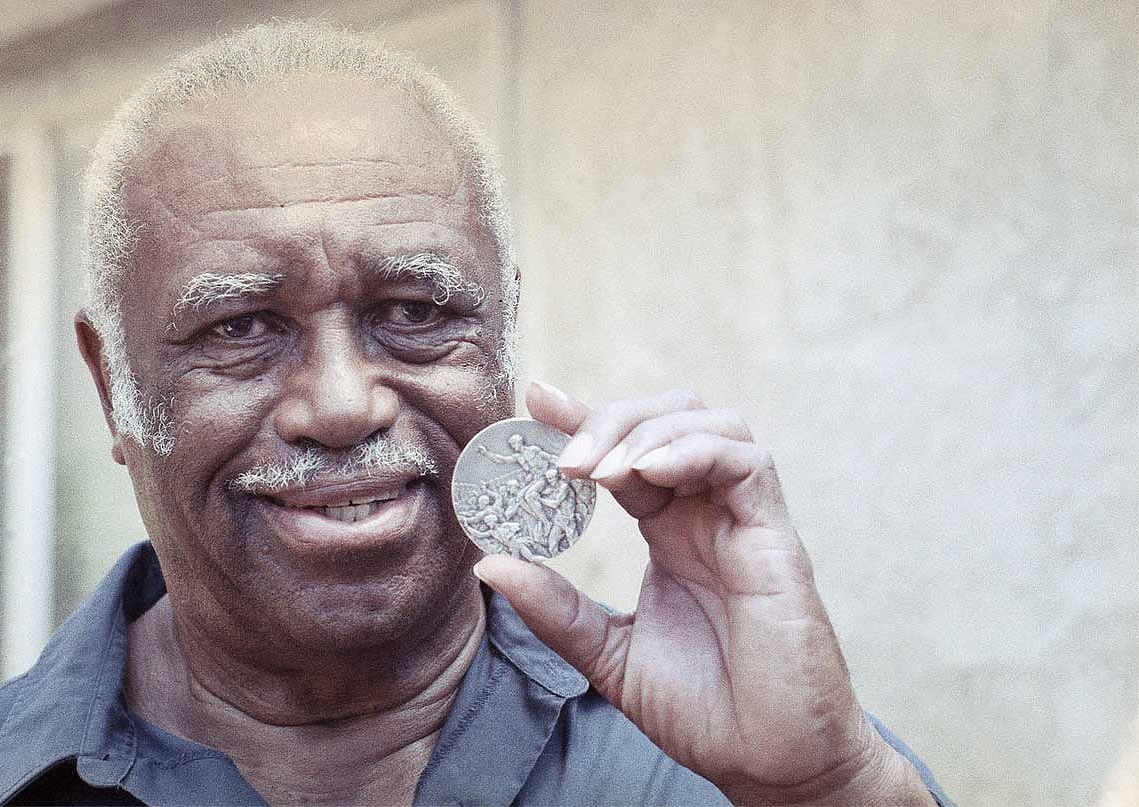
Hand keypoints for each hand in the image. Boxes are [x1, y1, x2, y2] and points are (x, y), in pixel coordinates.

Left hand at [473, 382, 933, 805]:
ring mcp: (744, 522)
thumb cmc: (704, 710)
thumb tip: (487, 564)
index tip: (534, 399)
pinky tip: (648, 473)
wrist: (768, 766)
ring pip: (711, 424)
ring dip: (647, 430)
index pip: (626, 451)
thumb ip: (555, 608)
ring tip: (597, 471)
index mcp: (672, 531)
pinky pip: (747, 463)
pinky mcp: (777, 539)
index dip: (584, 417)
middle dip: (610, 418)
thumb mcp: (609, 653)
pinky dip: (694, 450)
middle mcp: (708, 515)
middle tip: (561, 458)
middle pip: (668, 417)